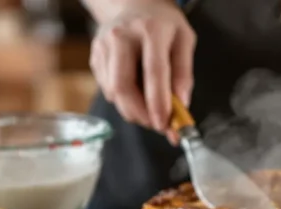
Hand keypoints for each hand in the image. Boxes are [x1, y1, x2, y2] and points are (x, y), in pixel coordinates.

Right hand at [89, 0, 194, 136]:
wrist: (133, 4)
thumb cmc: (163, 24)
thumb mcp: (185, 40)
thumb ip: (184, 73)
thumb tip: (182, 104)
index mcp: (150, 30)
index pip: (153, 72)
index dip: (158, 102)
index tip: (165, 125)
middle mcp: (121, 36)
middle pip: (123, 86)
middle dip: (141, 114)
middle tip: (157, 125)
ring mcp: (103, 46)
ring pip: (113, 92)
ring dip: (133, 111)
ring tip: (151, 110)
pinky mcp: (95, 56)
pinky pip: (107, 89)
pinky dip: (124, 101)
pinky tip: (137, 94)